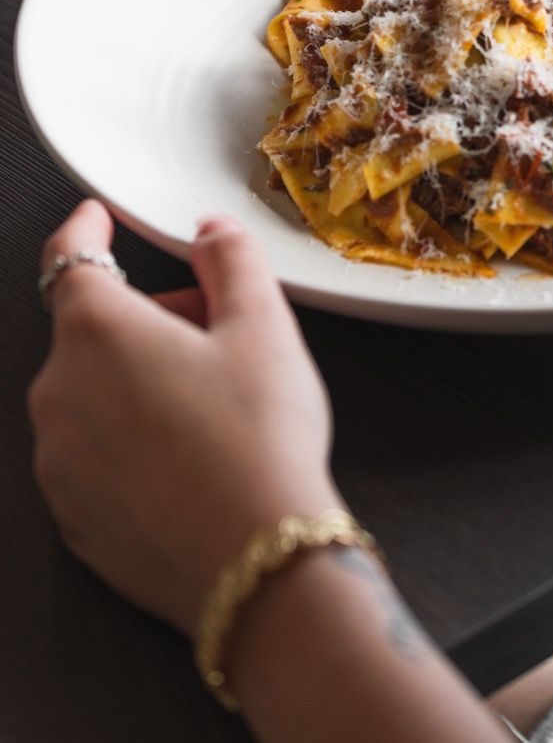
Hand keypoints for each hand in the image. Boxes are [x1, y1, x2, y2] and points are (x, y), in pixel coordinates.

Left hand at [28, 201, 339, 637]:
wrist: (257, 564)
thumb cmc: (259, 443)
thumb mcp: (264, 326)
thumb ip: (232, 258)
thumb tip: (211, 231)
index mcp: (98, 334)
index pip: (69, 258)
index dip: (85, 228)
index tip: (95, 218)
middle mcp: (60, 394)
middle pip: (92, 329)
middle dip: (147, 316)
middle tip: (215, 329)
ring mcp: (59, 462)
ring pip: (91, 392)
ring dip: (136, 377)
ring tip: (212, 400)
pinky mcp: (73, 516)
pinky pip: (93, 452)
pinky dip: (129, 436)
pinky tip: (191, 455)